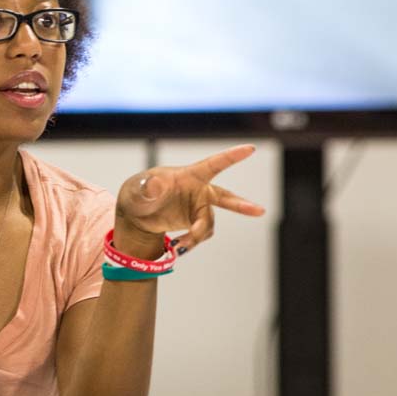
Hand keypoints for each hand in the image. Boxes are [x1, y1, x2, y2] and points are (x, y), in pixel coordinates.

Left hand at [115, 144, 265, 255]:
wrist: (137, 214)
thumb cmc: (138, 193)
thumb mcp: (137, 190)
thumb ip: (147, 187)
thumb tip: (156, 186)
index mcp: (188, 175)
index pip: (212, 164)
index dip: (231, 157)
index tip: (250, 148)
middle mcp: (198, 190)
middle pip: (224, 197)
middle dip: (241, 205)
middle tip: (259, 211)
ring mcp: (198, 206)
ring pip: (209, 223)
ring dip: (197, 234)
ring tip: (181, 244)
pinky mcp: (195, 221)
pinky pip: (201, 234)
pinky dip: (192, 242)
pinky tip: (178, 246)